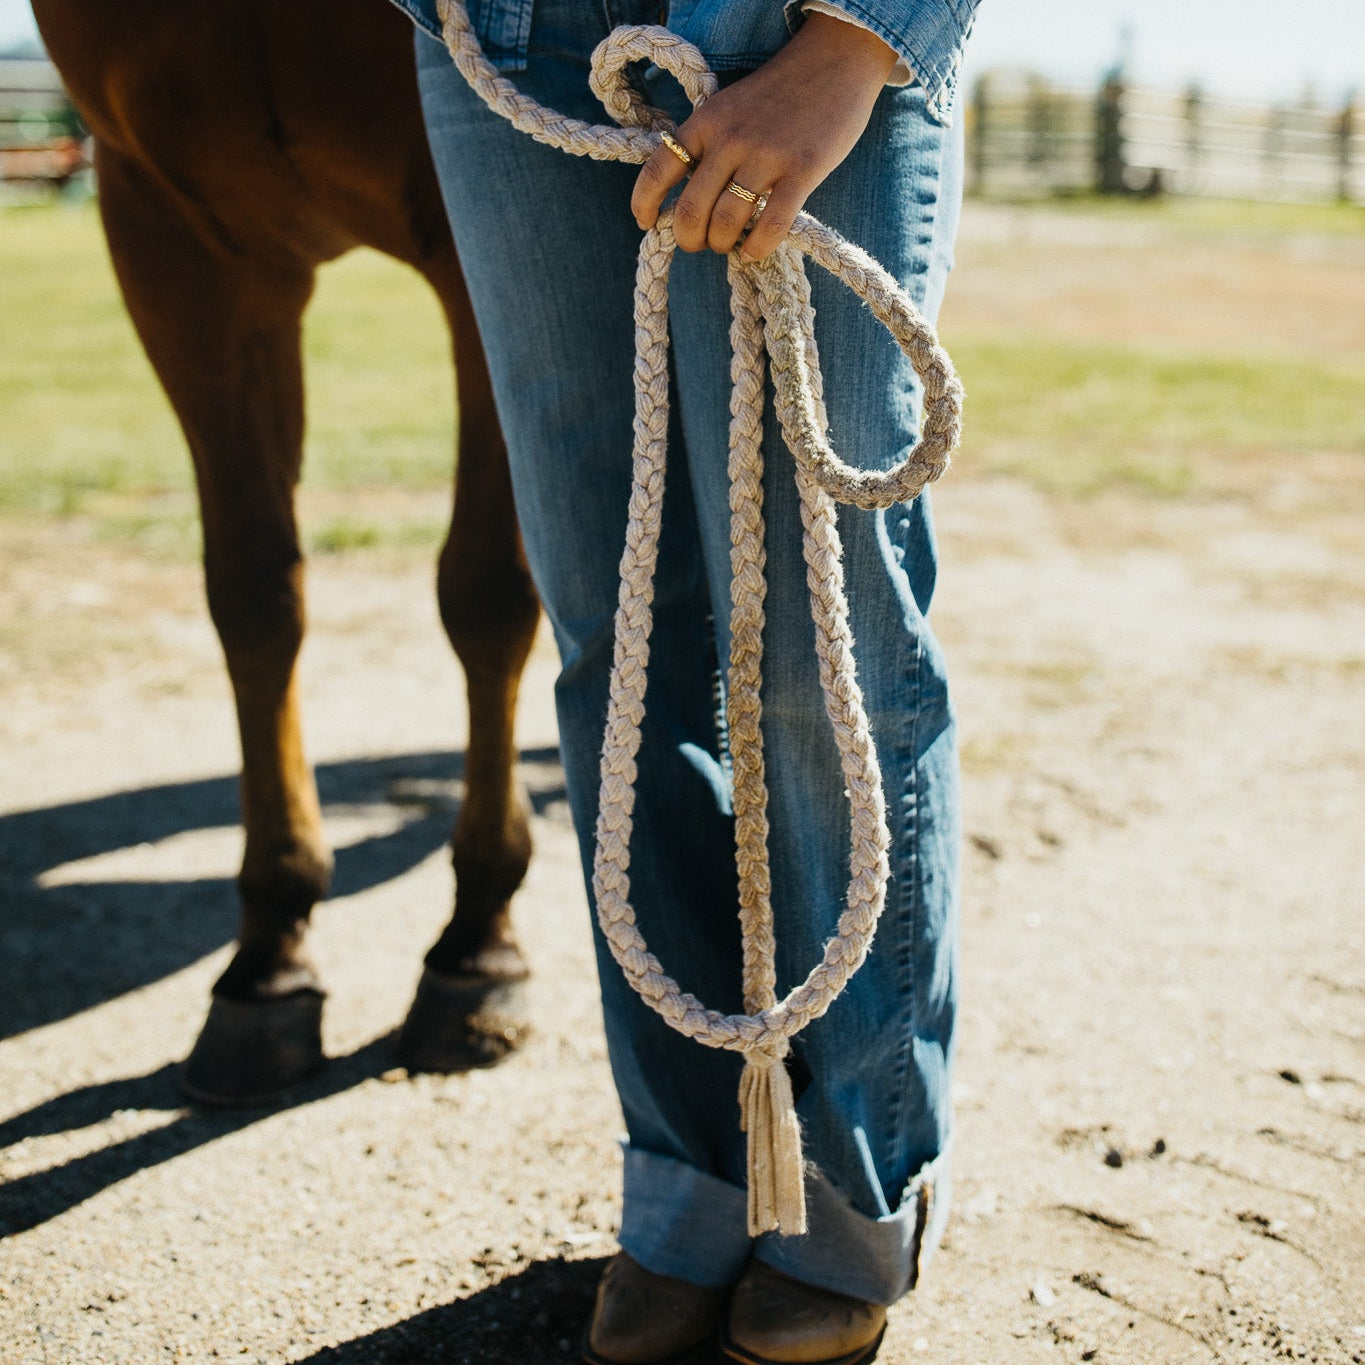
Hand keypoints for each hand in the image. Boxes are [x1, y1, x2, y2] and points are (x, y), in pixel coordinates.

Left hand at [630, 13, 897, 261]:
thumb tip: (686, 199)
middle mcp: (730, 139)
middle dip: (689, 239)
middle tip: (700, 243)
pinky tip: (754, 250)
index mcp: (705, 122)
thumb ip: (706, 144)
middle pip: (691, 210)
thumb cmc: (777, 93)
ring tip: (730, 245)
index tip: (647, 223)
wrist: (833, 61)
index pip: (659, 169)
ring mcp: (766, 155)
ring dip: (723, 245)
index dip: (644, 203)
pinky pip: (771, 226)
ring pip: (727, 223)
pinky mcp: (802, 171)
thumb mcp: (728, 107)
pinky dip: (757, 249)